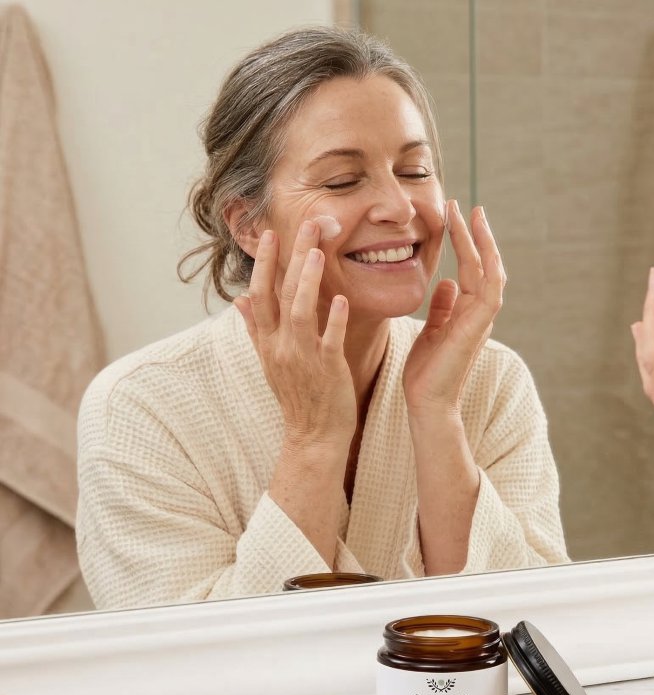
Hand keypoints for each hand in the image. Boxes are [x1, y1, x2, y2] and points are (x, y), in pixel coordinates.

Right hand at [233, 221, 356, 451]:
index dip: (263, 263)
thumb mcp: (269, 363)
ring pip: (300, 312)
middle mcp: (281, 347)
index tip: (269, 233)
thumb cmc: (296, 397)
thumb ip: (255, 329)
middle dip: (289, 258)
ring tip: (317, 252)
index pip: (260, 294)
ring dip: (307, 281)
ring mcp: (303, 358)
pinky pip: (330, 340)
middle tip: (304, 224)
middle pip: (280, 294)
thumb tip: (239, 300)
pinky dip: (334, 320)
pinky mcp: (328, 370)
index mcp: (268, 342)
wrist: (312, 437)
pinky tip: (341, 299)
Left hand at [403, 200, 505, 417]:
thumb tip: (447, 283)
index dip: (465, 242)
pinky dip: (489, 267)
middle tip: (464, 206)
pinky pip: (491, 291)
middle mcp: (477, 313)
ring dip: (483, 243)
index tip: (454, 217)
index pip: (470, 269)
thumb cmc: (426, 372)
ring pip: (491, 272)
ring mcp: (481, 320)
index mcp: (466, 312)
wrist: (427, 401)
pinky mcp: (478, 328)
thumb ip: (441, 307)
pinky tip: (481, 245)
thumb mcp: (430, 330)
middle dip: (474, 234)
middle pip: (482, 264)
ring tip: (472, 215)